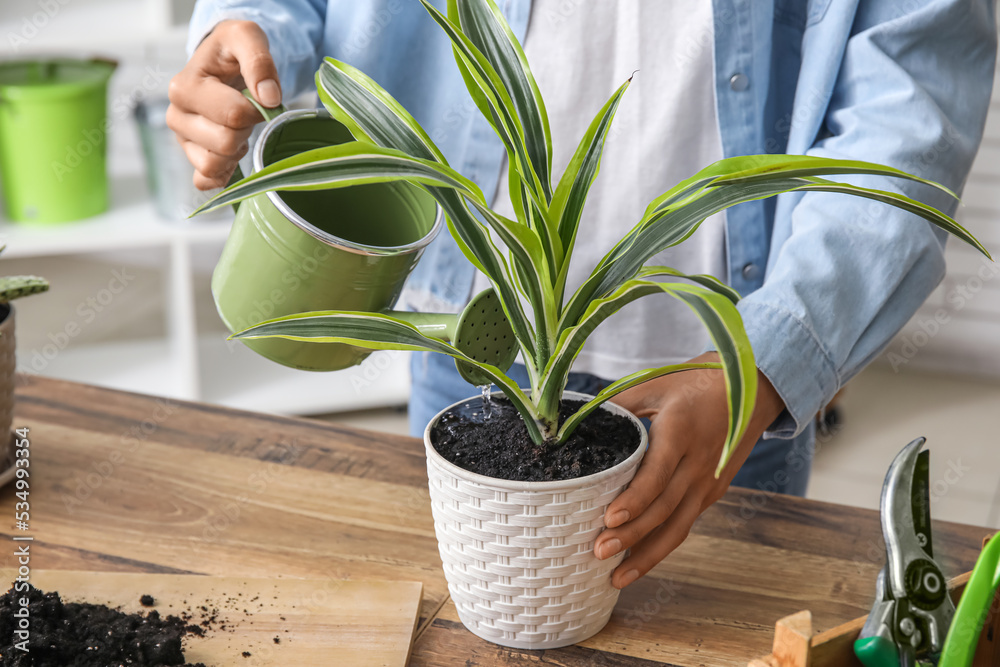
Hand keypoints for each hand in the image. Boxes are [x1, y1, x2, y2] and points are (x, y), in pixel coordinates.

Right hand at [167, 20, 281, 189]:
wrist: (222, 62)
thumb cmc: (231, 50)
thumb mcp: (247, 38)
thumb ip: (260, 61)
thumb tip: (269, 97)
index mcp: (184, 87)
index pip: (232, 115)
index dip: (257, 110)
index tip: (259, 96)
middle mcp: (177, 116)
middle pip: (224, 142)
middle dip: (246, 130)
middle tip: (248, 114)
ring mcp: (182, 140)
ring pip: (213, 165)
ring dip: (236, 151)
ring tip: (240, 129)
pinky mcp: (191, 157)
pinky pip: (206, 180)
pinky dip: (225, 173)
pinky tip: (234, 153)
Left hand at [594, 352, 785, 587]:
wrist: (752, 388)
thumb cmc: (696, 382)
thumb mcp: (656, 383)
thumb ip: (620, 405)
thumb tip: (575, 423)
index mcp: (683, 431)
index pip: (658, 473)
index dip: (635, 500)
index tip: (609, 519)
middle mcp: (700, 462)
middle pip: (665, 508)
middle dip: (632, 536)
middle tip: (599, 553)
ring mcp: (710, 481)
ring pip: (679, 526)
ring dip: (648, 554)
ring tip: (616, 576)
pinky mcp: (713, 491)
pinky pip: (685, 523)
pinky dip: (662, 545)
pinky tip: (638, 561)